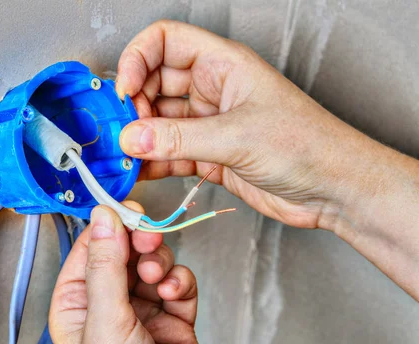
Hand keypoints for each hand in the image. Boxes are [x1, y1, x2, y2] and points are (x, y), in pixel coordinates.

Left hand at [49, 203, 216, 343]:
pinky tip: (176, 293)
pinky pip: (178, 284)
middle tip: (148, 239)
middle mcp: (107, 306)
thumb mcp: (105, 320)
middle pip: (123, 253)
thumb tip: (102, 218)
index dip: (107, 227)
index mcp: (76, 306)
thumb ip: (105, 265)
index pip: (88, 250)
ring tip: (160, 278)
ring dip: (160, 263)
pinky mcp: (173, 320)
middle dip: (138, 244)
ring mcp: (141, 313)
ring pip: (152, 264)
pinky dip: (180, 282)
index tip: (126, 210)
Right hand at [115, 20, 418, 299]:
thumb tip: (132, 137)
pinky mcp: (209, 155)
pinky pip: (170, 153)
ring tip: (124, 155)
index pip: (165, 41)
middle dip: (134, 104)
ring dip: (140, 137)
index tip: (123, 89)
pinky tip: (139, 172)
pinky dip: (152, 162)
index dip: (137, 58)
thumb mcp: (237, 136)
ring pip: (160, 122)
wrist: (333, 189)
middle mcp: (213, 89)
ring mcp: (209, 123)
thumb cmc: (307, 144)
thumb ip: (179, 138)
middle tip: (121, 130)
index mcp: (223, 65)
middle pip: (155, 83)